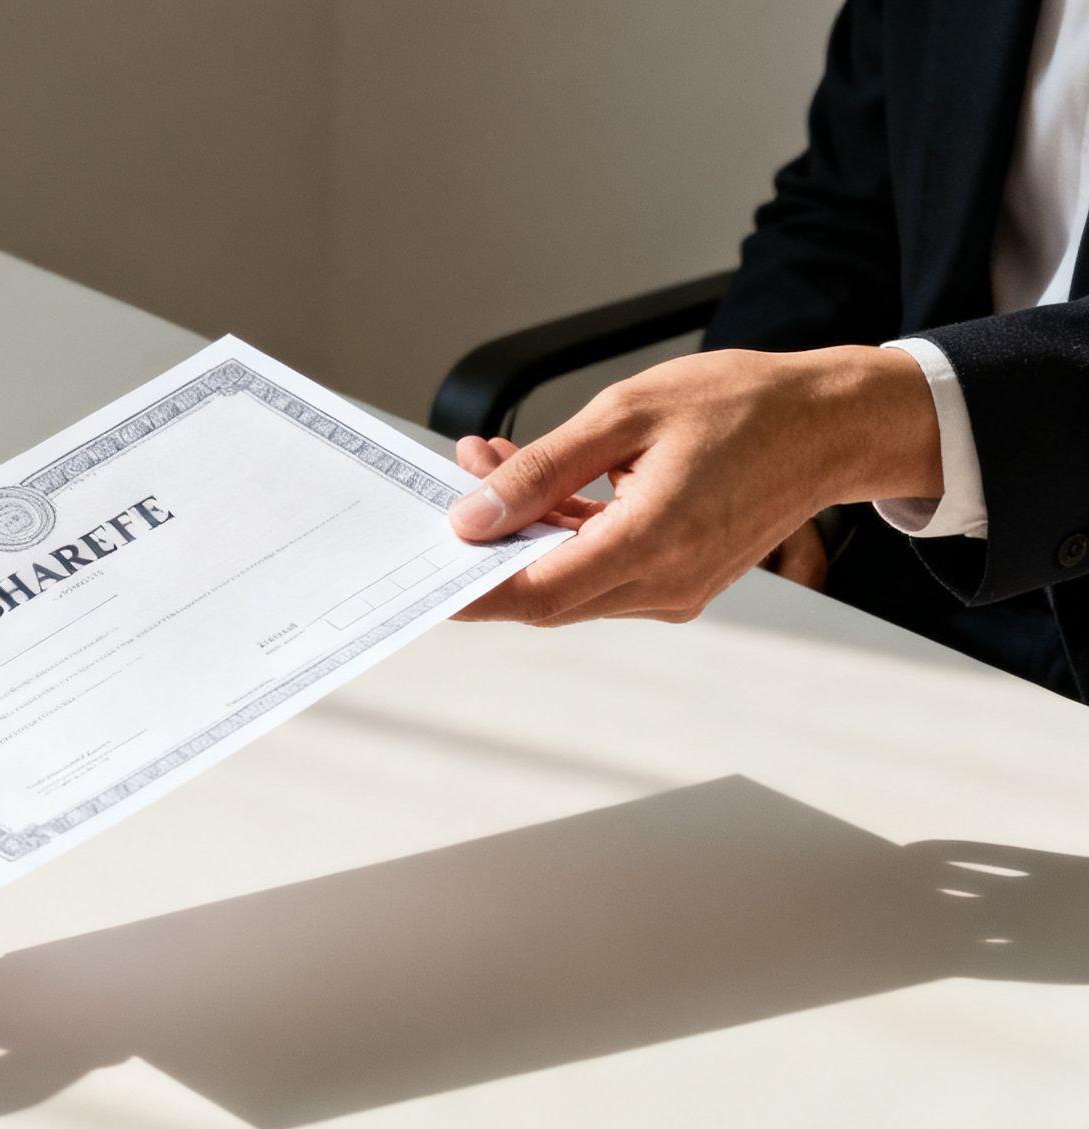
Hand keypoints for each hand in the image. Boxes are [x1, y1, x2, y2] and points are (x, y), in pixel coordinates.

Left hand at [446, 345, 939, 623]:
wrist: (829, 423)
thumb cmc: (743, 406)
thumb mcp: (624, 414)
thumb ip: (542, 470)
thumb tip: (475, 516)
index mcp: (655, 540)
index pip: (537, 592)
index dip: (473, 590)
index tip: (426, 576)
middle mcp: (667, 582)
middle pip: (545, 593)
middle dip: (489, 546)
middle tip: (455, 486)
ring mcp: (676, 589)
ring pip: (570, 582)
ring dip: (522, 533)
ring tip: (491, 463)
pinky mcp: (679, 581)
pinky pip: (601, 570)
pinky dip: (561, 534)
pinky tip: (537, 485)